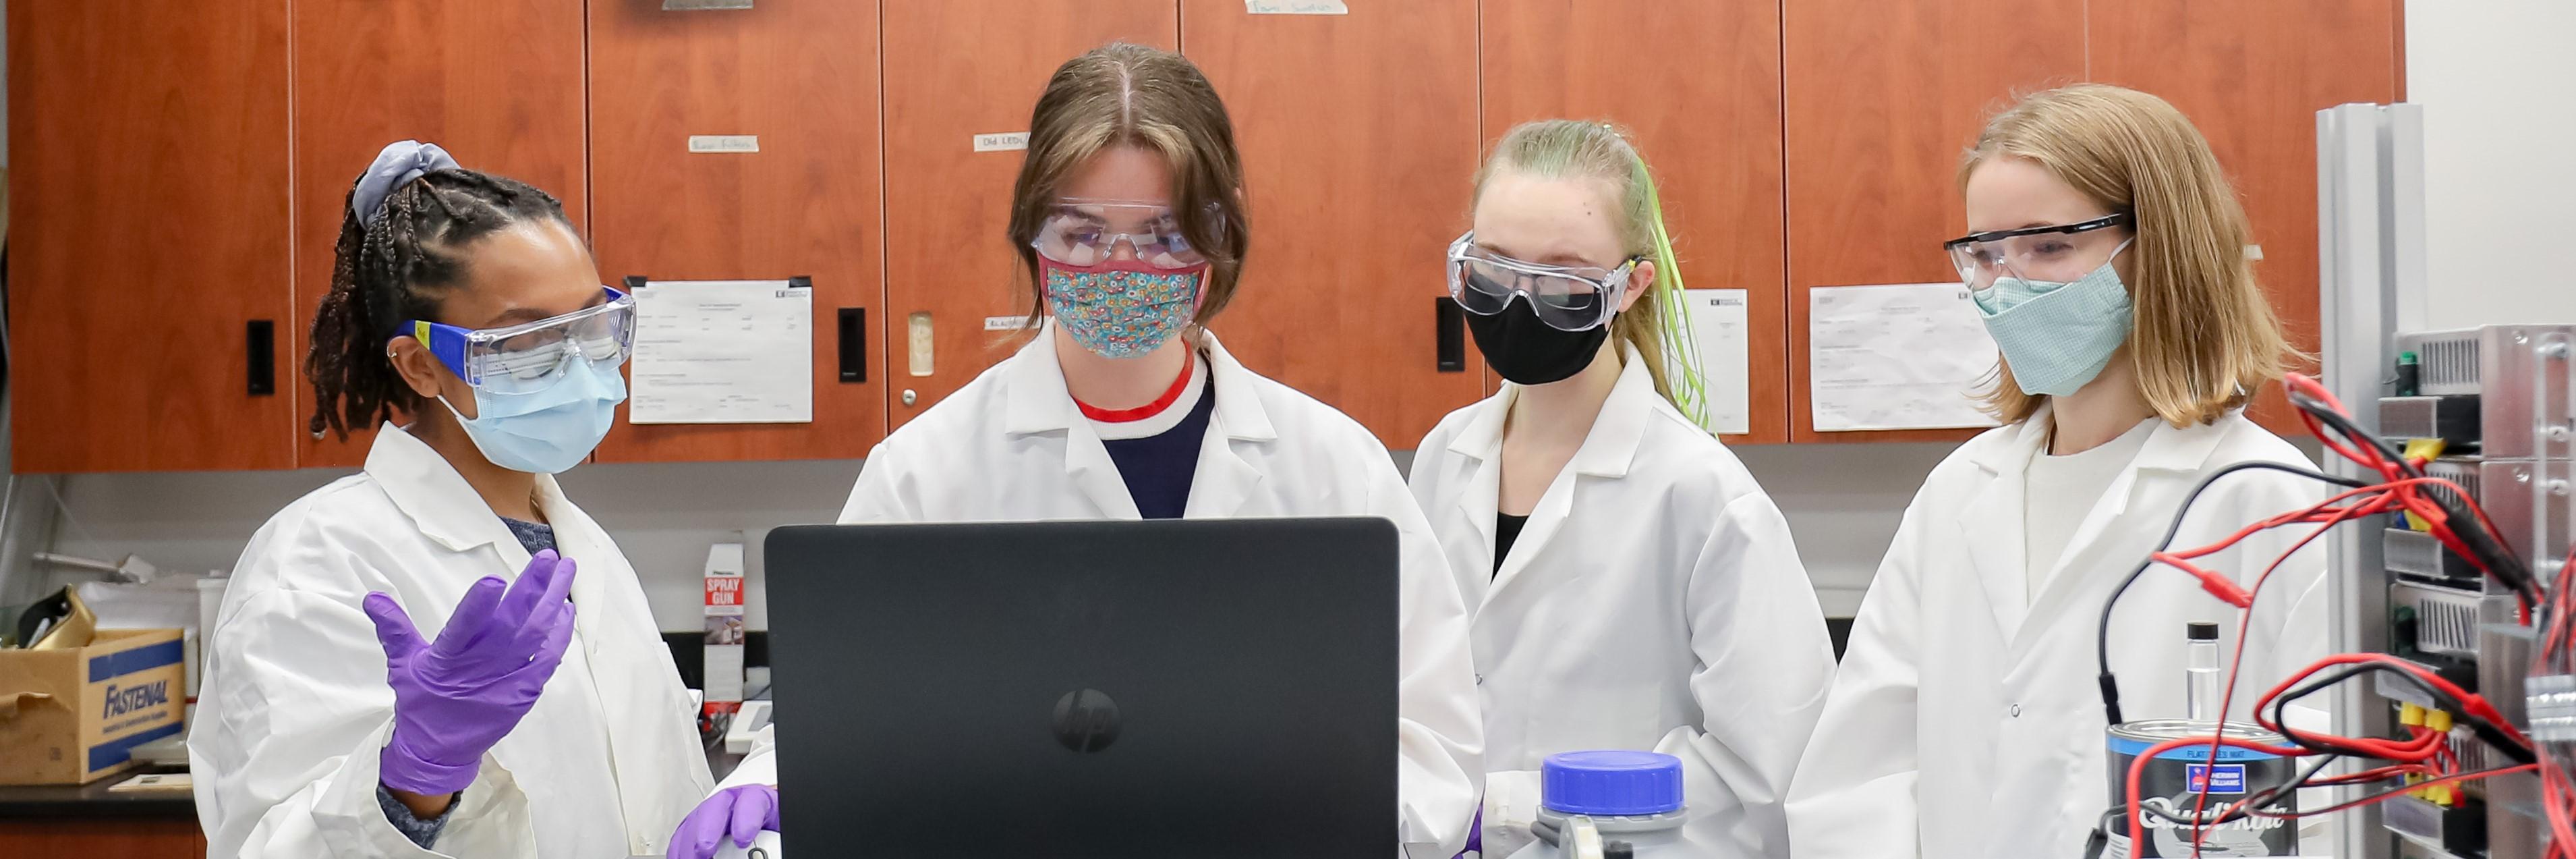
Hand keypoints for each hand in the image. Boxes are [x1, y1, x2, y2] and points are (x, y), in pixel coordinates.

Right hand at [365, 550, 578, 795]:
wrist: (439, 752)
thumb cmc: (421, 702)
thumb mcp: (402, 665)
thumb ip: (394, 628)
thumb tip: (372, 596)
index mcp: (447, 659)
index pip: (462, 629)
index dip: (477, 607)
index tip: (494, 581)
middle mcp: (480, 667)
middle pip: (511, 623)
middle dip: (531, 588)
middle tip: (546, 558)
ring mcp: (507, 679)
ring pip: (536, 635)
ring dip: (553, 601)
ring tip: (565, 570)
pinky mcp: (525, 691)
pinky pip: (548, 659)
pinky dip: (560, 634)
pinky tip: (567, 609)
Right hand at [667, 784, 778, 858]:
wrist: (766, 823)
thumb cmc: (773, 826)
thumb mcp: (779, 830)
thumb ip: (776, 841)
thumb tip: (771, 851)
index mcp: (760, 799)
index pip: (753, 800)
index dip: (745, 819)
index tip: (743, 840)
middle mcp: (733, 801)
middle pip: (716, 807)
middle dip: (708, 829)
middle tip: (706, 849)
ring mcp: (712, 812)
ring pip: (695, 821)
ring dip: (689, 843)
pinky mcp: (696, 825)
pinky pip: (683, 834)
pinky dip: (679, 848)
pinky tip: (680, 858)